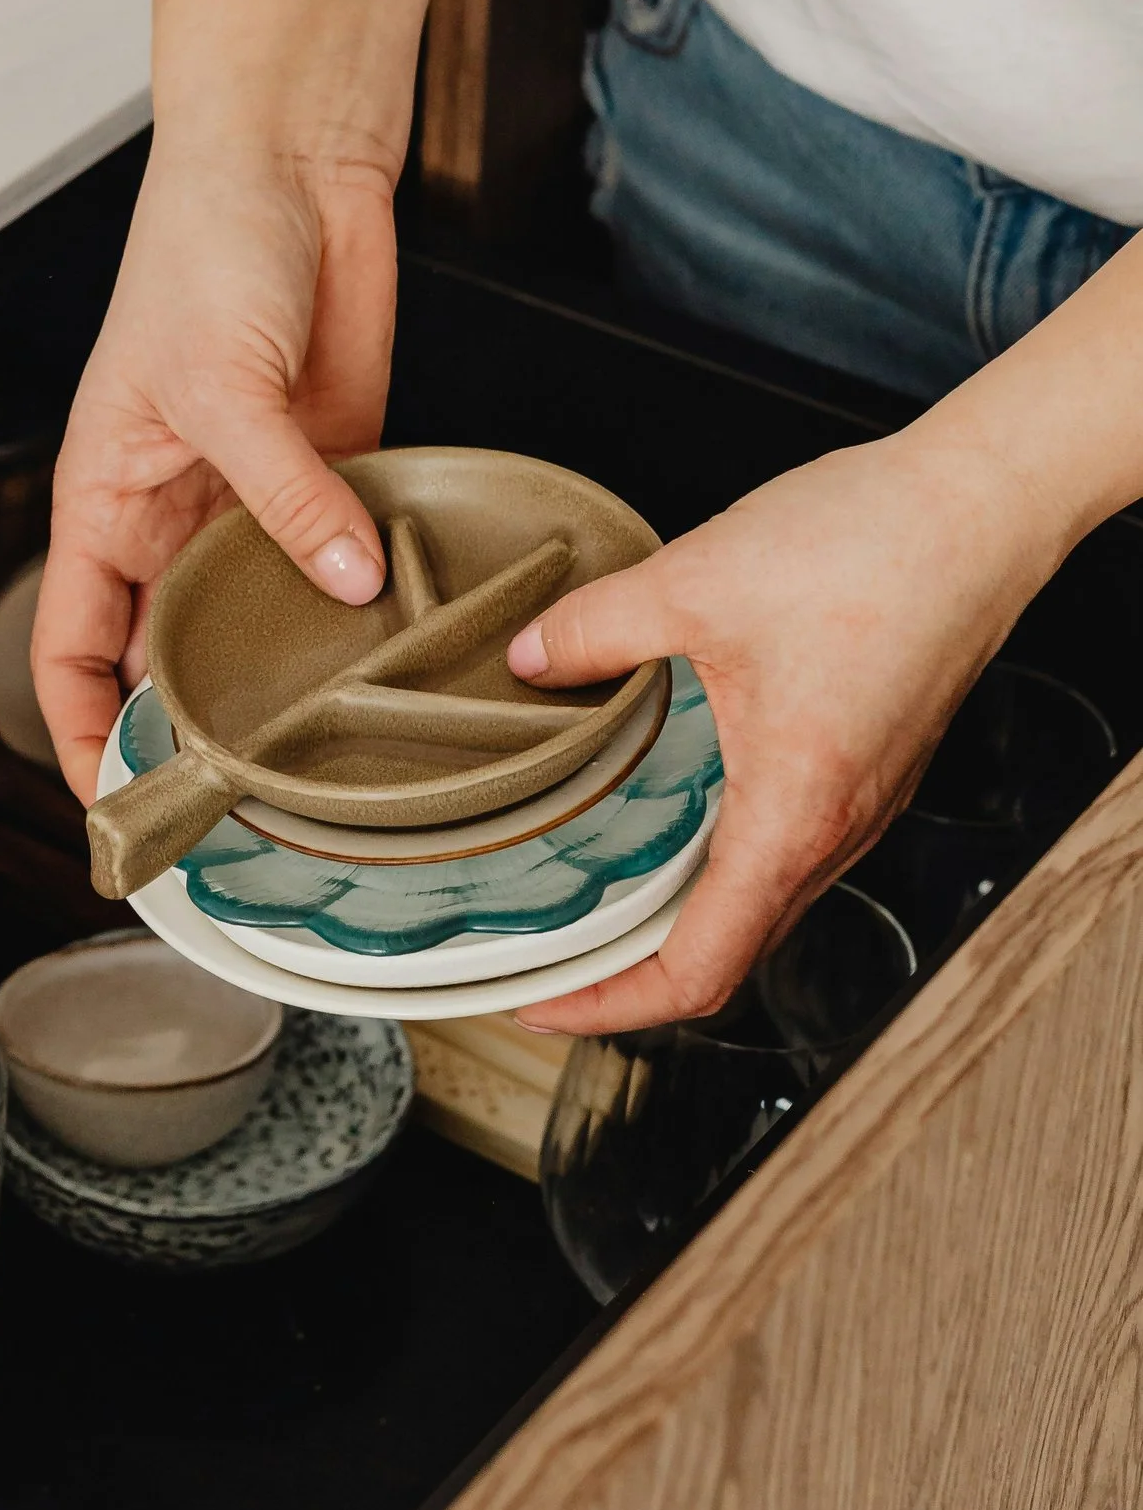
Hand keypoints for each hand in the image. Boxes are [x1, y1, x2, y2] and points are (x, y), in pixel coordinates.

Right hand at [33, 147, 398, 797]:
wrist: (291, 158)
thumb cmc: (203, 241)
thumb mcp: (223, 382)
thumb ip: (284, 494)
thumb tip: (345, 581)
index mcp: (105, 498)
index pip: (68, 649)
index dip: (82, 732)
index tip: (119, 799)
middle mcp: (175, 512)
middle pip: (170, 652)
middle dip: (200, 723)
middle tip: (247, 797)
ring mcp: (258, 495)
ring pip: (264, 615)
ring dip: (295, 664)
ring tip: (333, 734)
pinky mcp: (336, 467)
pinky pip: (347, 555)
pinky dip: (370, 595)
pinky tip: (401, 634)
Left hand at [506, 422, 1066, 1033]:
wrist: (981, 504)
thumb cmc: (873, 547)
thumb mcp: (694, 582)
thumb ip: (596, 631)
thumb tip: (529, 659)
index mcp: (794, 816)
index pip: (699, 971)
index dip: (609, 1005)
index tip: (540, 999)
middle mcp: (837, 830)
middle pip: (730, 951)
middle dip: (630, 973)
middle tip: (547, 955)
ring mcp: (862, 801)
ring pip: (761, 899)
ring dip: (679, 913)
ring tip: (594, 892)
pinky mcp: (872, 764)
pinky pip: (788, 844)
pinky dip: (721, 857)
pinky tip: (672, 806)